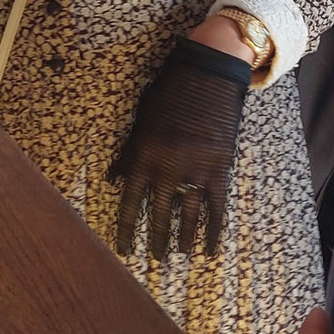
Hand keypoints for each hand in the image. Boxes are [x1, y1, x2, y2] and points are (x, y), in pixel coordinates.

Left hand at [107, 38, 250, 258]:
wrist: (208, 74)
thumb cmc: (170, 94)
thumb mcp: (142, 121)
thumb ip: (129, 153)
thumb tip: (113, 179)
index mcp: (143, 156)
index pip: (129, 204)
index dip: (126, 231)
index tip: (125, 250)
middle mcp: (167, 168)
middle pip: (159, 215)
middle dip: (156, 240)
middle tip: (155, 258)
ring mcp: (195, 170)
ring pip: (188, 216)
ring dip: (184, 238)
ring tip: (181, 254)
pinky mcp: (219, 169)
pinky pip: (216, 208)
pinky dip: (214, 231)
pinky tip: (211, 248)